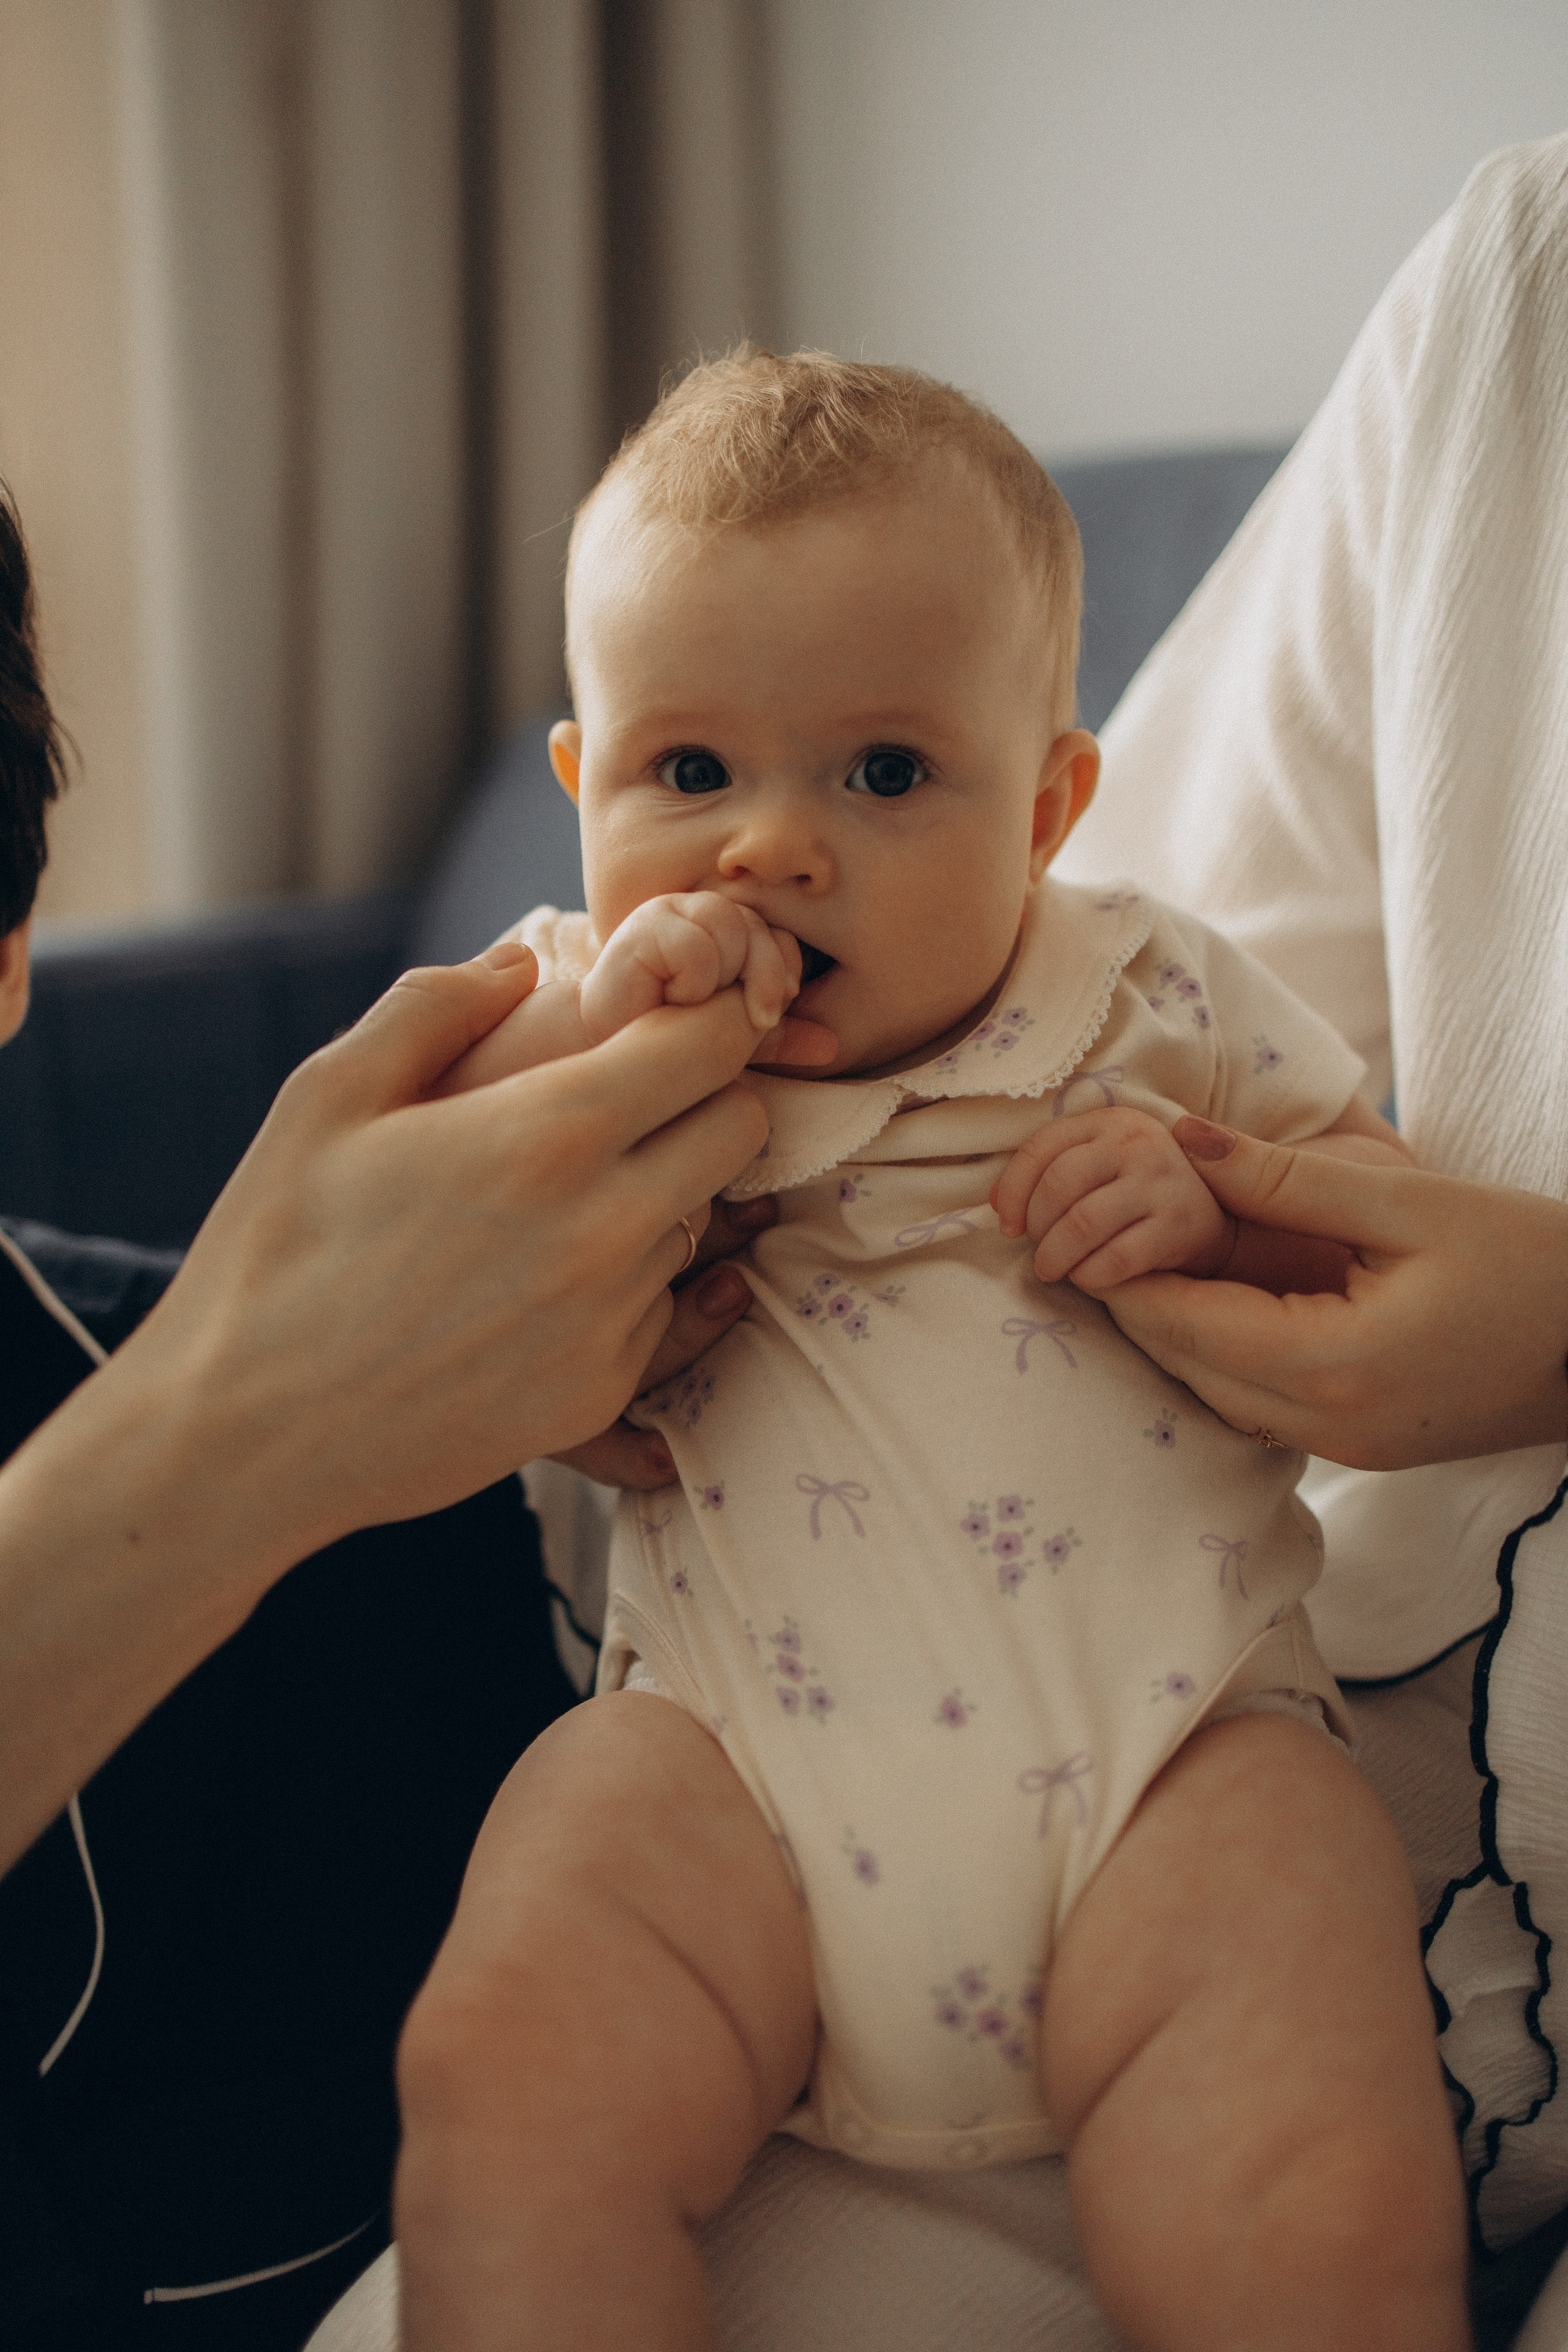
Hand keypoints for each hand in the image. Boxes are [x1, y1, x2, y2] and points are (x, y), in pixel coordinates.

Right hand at [0, 945, 774, 1865]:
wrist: (245, 1435)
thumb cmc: (275, 1252)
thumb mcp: (329, 1095)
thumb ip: (437, 1006)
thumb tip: (523, 961)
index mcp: (548, 1135)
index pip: (710, 1047)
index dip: (708, 1015)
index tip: (673, 1013)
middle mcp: (607, 1229)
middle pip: (738, 1129)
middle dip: (700, 1098)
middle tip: (624, 1098)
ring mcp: (612, 1322)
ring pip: (702, 1220)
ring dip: (662, 1191)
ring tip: (562, 1194)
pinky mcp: (601, 1393)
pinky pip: (664, 1309)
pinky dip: (631, 1279)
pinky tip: (546, 1275)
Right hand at [582, 893, 835, 1068]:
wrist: (602, 1054)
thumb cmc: (666, 1047)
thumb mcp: (734, 1041)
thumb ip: (779, 1037)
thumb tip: (831, 1046)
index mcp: (725, 930)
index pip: (780, 931)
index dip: (783, 970)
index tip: (770, 1012)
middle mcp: (699, 911)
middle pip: (760, 925)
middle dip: (763, 978)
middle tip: (748, 1017)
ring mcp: (670, 912)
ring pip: (733, 928)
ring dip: (724, 980)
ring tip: (695, 1006)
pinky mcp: (644, 925)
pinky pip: (699, 947)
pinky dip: (694, 982)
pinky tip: (670, 999)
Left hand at [992, 1107, 1233, 1293]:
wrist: (1212, 1214)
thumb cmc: (1135, 1189)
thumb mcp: (1097, 1164)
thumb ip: (1047, 1172)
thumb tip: (996, 1204)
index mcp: (1107, 1122)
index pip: (1041, 1149)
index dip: (1013, 1191)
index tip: (1008, 1226)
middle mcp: (1135, 1143)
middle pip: (1059, 1185)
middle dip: (1036, 1226)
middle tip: (1038, 1250)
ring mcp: (1160, 1181)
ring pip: (1083, 1223)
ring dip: (1055, 1256)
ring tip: (1052, 1269)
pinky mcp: (1178, 1225)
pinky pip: (1115, 1258)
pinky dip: (1089, 1275)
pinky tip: (1086, 1277)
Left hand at [1105, 1117, 1567, 1469]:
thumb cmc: (1531, 1262)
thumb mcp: (1407, 1204)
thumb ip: (1285, 1179)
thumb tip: (1180, 1141)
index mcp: (1331, 1366)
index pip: (1183, 1323)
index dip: (1121, 1273)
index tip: (1072, 1227)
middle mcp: (1325, 1426)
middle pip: (1184, 1366)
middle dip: (1134, 1304)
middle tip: (1087, 1238)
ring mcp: (1345, 1450)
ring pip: (1214, 1393)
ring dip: (1174, 1332)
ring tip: (1142, 1258)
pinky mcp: (1362, 1449)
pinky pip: (1258, 1405)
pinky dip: (1222, 1356)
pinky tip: (1216, 1301)